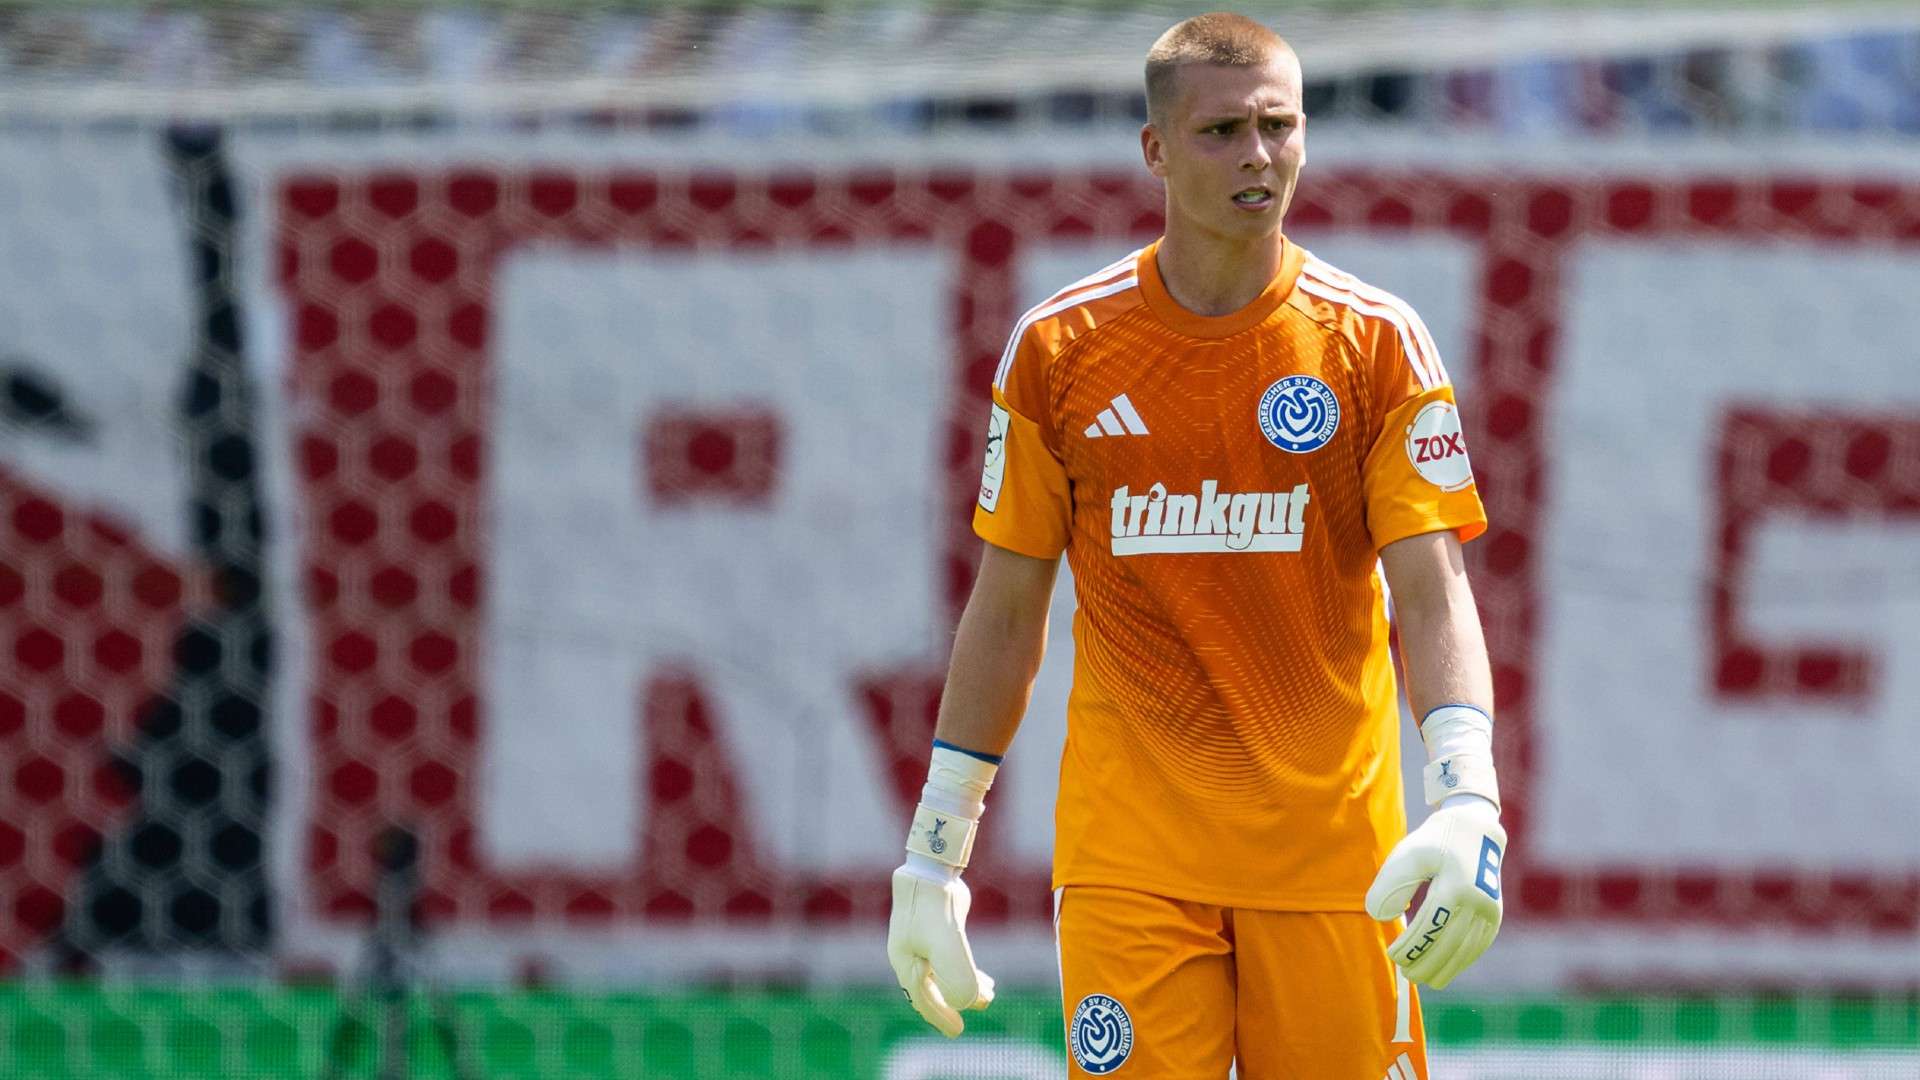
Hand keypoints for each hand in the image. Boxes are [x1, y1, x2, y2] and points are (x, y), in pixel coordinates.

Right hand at [887, 860, 995, 1036]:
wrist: (932, 872)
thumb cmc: (934, 910)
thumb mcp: (948, 947)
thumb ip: (958, 978)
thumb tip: (970, 1003)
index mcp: (905, 964)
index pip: (922, 999)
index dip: (940, 1016)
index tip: (957, 1031)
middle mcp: (911, 956)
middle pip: (932, 989)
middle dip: (953, 1004)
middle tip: (969, 1020)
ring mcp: (922, 942)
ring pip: (943, 974)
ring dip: (965, 987)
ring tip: (989, 997)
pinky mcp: (937, 930)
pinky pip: (950, 959)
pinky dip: (967, 971)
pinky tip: (985, 978)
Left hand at [1365, 798, 1505, 989]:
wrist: (1475, 829)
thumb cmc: (1434, 841)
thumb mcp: (1407, 854)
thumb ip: (1390, 884)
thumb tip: (1379, 917)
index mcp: (1456, 886)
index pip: (1431, 926)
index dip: (1412, 946)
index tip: (1393, 956)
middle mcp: (1478, 901)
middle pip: (1450, 943)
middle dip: (1427, 962)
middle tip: (1406, 974)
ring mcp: (1491, 910)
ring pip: (1466, 949)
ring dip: (1445, 968)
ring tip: (1423, 978)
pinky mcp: (1495, 915)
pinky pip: (1478, 945)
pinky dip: (1461, 960)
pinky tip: (1445, 969)